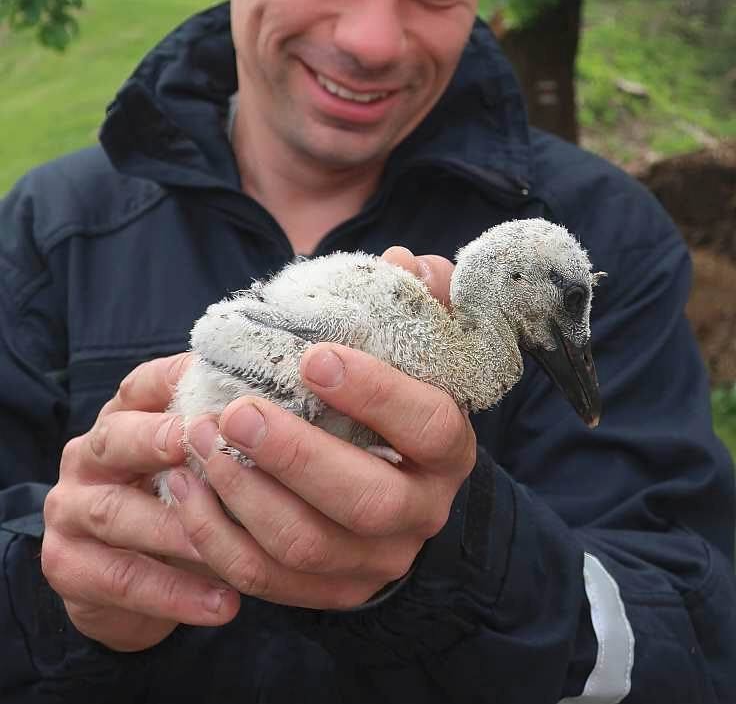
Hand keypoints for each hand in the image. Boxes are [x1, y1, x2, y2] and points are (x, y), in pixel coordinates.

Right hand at [41, 353, 240, 651]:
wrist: (131, 583)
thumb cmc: (179, 501)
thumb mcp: (197, 462)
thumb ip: (225, 435)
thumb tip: (292, 416)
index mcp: (124, 416)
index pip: (144, 385)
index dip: (178, 382)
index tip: (227, 391)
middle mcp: (88, 455)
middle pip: (117, 439)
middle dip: (160, 442)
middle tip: (205, 449)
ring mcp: (70, 509)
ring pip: (118, 513)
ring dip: (178, 529)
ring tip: (231, 546)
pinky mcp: (69, 567)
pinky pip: (122, 579)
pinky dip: (175, 594)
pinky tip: (224, 604)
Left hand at [165, 248, 475, 609]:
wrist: (394, 486)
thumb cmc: (392, 399)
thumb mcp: (414, 349)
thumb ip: (416, 300)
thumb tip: (402, 260)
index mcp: (449, 449)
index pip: (429, 426)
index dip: (375, 394)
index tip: (314, 357)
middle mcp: (422, 513)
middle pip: (364, 499)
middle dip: (293, 455)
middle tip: (236, 410)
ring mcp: (375, 562)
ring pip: (306, 545)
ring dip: (243, 494)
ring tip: (199, 439)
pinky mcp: (327, 592)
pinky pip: (264, 578)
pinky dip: (216, 536)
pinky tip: (184, 485)